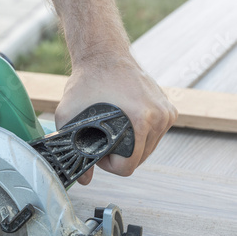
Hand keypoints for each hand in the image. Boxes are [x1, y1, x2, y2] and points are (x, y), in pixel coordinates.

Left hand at [55, 56, 177, 184]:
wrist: (103, 55)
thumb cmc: (85, 83)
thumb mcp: (67, 118)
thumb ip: (72, 150)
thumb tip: (84, 180)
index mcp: (140, 121)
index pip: (128, 167)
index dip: (108, 164)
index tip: (98, 149)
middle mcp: (159, 118)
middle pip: (139, 160)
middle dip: (119, 156)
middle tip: (102, 139)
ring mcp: (167, 112)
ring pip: (148, 149)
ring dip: (131, 146)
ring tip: (113, 130)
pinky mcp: (169, 108)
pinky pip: (155, 135)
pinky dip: (141, 135)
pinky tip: (126, 122)